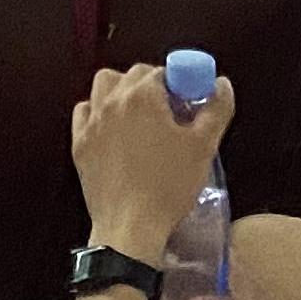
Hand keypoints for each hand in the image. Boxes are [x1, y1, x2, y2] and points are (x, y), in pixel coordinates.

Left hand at [71, 64, 228, 260]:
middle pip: (132, 75)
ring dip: (122, 91)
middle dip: (152, 86)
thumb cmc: (169, 185)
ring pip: (103, 86)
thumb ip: (217, 108)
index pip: (162, 72)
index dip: (178, 85)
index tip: (187, 105)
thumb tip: (221, 83)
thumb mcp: (203, 146)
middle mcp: (111, 100)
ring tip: (139, 116)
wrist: (130, 227)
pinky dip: (98, 112)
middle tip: (169, 112)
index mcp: (142, 95)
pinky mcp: (79, 144)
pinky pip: (85, 112)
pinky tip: (113, 130)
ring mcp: (91, 122)